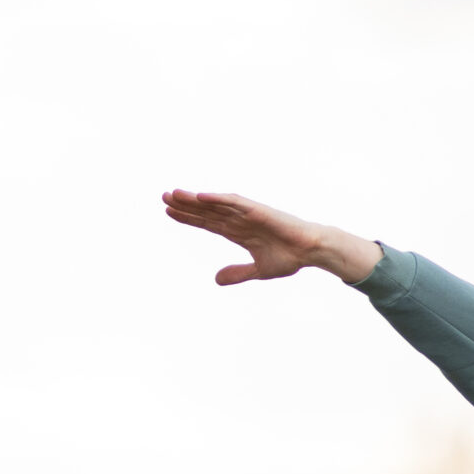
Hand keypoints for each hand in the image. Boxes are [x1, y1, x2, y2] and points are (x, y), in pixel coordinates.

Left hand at [162, 189, 380, 287]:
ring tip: (173, 194)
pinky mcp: (258, 210)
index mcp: (238, 232)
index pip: (207, 222)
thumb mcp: (258, 270)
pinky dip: (217, 199)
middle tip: (163, 198)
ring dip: (195, 199)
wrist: (310, 251)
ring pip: (215, 205)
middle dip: (185, 205)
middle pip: (206, 211)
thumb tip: (215, 280)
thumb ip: (237, 273)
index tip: (168, 213)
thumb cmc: (289, 257)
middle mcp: (239, 220)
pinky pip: (234, 202)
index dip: (188, 218)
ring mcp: (247, 214)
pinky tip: (200, 196)